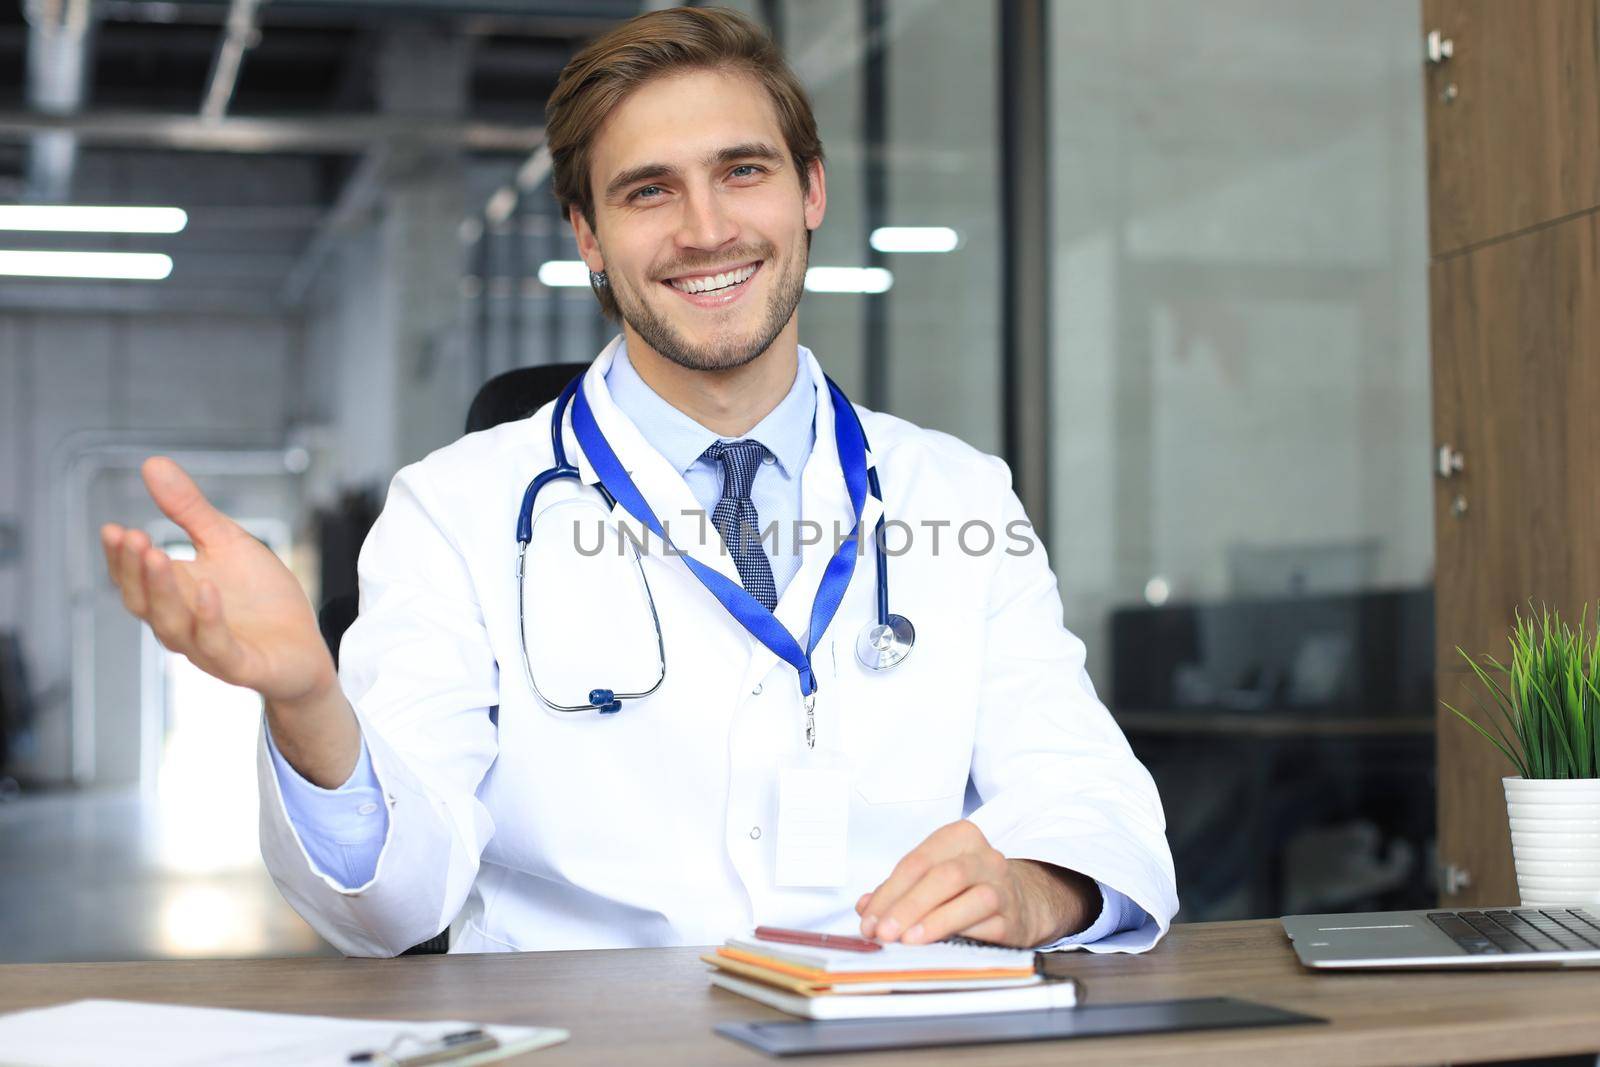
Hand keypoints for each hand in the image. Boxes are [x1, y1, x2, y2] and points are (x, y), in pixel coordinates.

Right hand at [101, 456, 337, 709]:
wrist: (304, 649)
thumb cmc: (261, 598)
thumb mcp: (228, 543)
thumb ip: (190, 511)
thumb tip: (152, 463)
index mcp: (174, 596)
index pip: (133, 580)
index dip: (120, 558)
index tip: (113, 529)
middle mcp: (183, 625)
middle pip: (144, 604)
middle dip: (135, 571)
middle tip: (132, 537)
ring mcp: (209, 649)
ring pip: (173, 627)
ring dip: (163, 592)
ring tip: (158, 555)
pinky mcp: (242, 665)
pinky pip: (218, 647)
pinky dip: (209, 620)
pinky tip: (208, 589)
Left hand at [855, 820, 1099, 947]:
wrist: (1024, 900)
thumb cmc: (966, 886)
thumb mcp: (932, 877)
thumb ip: (897, 890)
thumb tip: (865, 908)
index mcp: (959, 837)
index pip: (916, 862)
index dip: (888, 892)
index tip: (868, 919)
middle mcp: (984, 857)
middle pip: (942, 876)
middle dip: (908, 905)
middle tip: (882, 932)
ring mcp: (1002, 887)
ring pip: (970, 898)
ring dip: (934, 921)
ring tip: (907, 940)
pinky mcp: (1013, 918)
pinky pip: (987, 927)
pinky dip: (959, 937)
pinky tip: (938, 948)